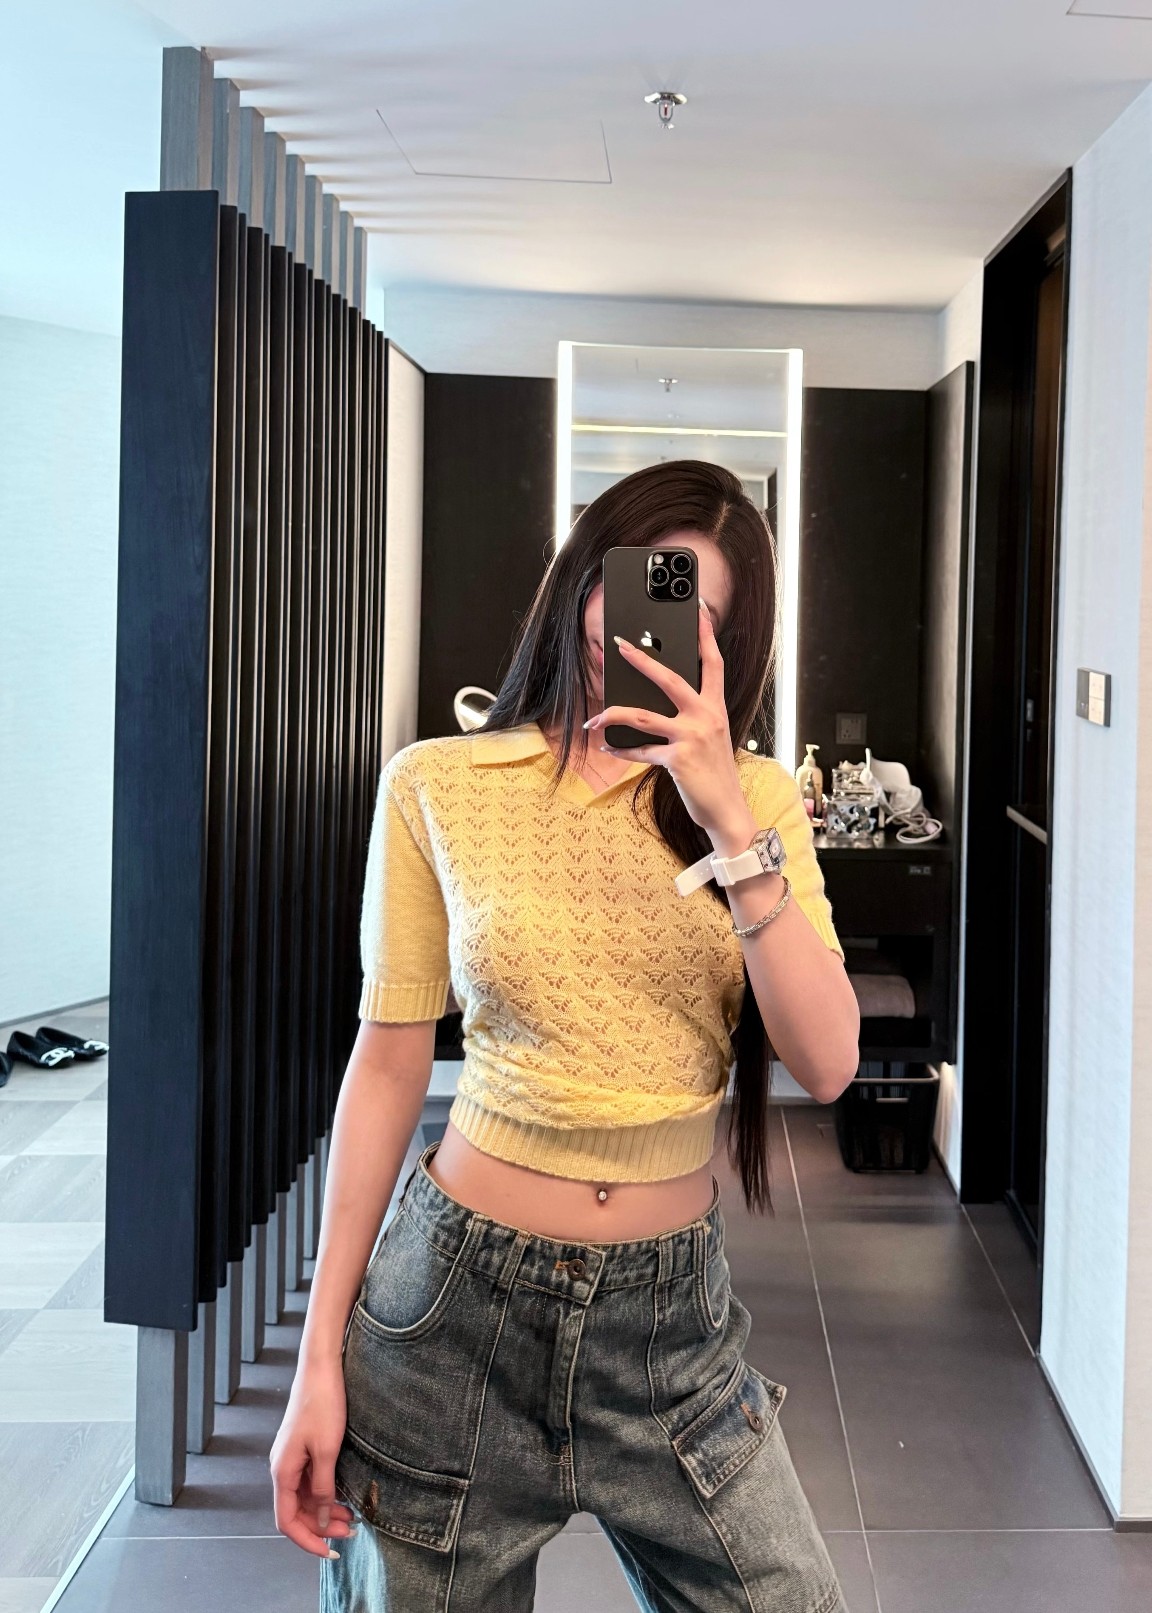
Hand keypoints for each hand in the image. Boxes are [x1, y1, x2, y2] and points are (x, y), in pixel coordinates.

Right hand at [270, 1359, 356, 1559]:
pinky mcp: (302, 1450)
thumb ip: (323, 1488)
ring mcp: (292, 1459)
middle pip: (296, 1512)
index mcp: (282, 1471)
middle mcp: (282, 1468)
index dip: (307, 1540)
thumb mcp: (326, 1450)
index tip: (330, 1552)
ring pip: (305, 1498)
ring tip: (353, 1519)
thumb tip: (323, 1520)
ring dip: (326, 1512)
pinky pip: (311, 1482)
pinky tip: (344, 1497)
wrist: (321, 1367)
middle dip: (321, 1528)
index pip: (286, 1521)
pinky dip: (327, 1494)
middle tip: (351, 1532)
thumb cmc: (322, 1403)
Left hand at [584, 598, 749, 836]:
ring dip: (612, 714)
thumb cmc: (714, 773)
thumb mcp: (711, 738)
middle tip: (620, 646)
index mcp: (716, 708)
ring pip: (643, 716)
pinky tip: (608, 748)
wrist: (727, 810)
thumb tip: (656, 704)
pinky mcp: (677, 760)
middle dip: (642, 660)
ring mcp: (691, 737)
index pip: (713, 663)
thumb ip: (693, 717)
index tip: (699, 610)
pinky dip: (621, 751)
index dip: (706, 635)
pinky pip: (639, 751)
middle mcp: (706, 717)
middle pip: (670, 679)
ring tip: (594, 717)